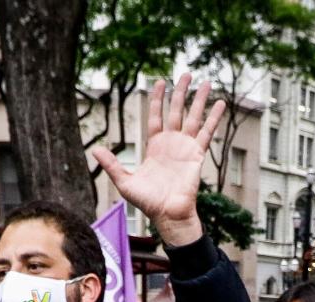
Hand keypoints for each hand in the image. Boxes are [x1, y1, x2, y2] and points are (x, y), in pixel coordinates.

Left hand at [91, 75, 224, 245]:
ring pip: (193, 117)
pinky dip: (213, 118)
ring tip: (205, 81)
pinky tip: (219, 103)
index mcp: (155, 146)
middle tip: (186, 74)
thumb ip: (112, 164)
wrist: (168, 215)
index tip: (160, 81)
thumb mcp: (124, 182)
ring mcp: (186, 148)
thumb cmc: (147, 202)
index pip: (156, 116)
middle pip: (176, 111)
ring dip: (199, 99)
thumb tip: (95, 149)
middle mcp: (171, 143)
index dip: (157, 99)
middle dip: (180, 92)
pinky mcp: (197, 154)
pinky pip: (206, 132)